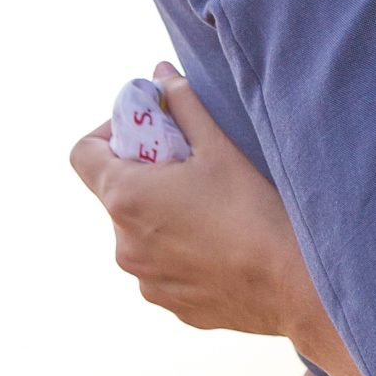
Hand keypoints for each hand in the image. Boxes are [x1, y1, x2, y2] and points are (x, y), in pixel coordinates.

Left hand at [70, 67, 308, 337]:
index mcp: (126, 197)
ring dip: (162, 213)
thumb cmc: (254, 211)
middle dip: (145, 173)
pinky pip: (160, 266)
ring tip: (212, 208)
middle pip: (115, 192)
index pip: (82, 153)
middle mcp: (122, 242)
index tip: (148, 132)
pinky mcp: (166, 302)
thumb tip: (161, 73)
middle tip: (191, 165)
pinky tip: (221, 244)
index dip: (109, 133)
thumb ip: (182, 105)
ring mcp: (142, 278)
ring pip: (139, 231)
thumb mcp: (219, 148)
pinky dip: (178, 250)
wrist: (292, 286)